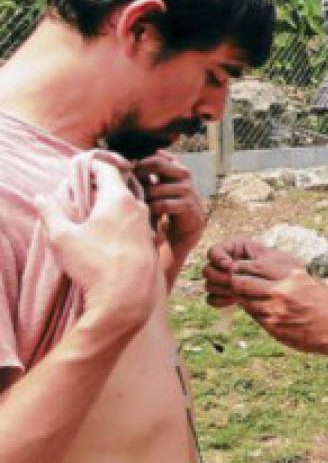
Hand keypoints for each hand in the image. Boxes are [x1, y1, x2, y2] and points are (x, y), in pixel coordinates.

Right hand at [35, 160, 158, 325]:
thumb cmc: (95, 264)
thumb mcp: (63, 238)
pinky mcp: (151, 241)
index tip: (81, 168)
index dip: (93, 165)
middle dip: (102, 185)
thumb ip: (50, 213)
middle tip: (85, 189)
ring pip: (130, 205)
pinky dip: (125, 222)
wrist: (128, 297)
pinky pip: (137, 223)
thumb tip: (40, 197)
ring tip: (95, 212)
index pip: (108, 169)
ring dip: (114, 205)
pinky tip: (112, 233)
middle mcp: (138, 207)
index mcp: (118, 198)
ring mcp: (148, 224)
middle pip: (121, 185)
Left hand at [134, 152, 204, 259]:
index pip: (156, 154)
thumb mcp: (157, 184)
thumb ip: (148, 172)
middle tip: (127, 184)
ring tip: (135, 204)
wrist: (185, 227)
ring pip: (156, 188)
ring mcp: (188, 189)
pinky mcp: (188, 206)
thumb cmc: (165, 204)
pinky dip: (151, 210)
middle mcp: (184, 173)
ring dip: (143, 197)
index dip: (139, 160)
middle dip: (139, 173)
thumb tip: (123, 160)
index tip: (126, 170)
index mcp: (175, 165)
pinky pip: (163, 205)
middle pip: (157, 163)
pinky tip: (146, 214)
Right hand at [204, 238, 276, 307]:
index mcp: (236, 248)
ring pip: (210, 284)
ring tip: (237, 292)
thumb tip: (230, 271)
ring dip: (221, 289)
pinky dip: (221, 300)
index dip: (218, 258)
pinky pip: (213, 298)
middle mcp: (227, 263)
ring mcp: (226, 279)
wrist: (291, 289)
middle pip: (209, 269)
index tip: (230, 266)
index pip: (215, 251)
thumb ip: (248, 265)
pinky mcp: (227, 294)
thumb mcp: (269, 263)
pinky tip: (234, 300)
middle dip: (219, 276)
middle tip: (233, 282)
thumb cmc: (283, 269)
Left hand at [205, 239, 327, 356]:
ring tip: (255, 296)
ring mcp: (276, 311)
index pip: (253, 266)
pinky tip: (266, 309)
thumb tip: (256, 264)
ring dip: (245, 298)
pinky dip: (255, 311)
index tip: (241, 269)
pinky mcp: (273, 327)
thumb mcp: (308, 278)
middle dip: (236, 282)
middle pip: (241, 283)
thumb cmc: (324, 301)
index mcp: (292, 274)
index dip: (242, 267)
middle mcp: (282, 291)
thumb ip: (284, 271)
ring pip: (245, 301)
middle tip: (238, 283)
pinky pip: (254, 316)